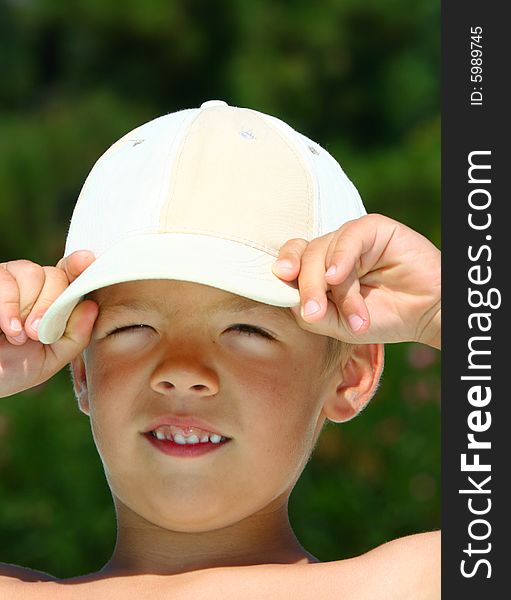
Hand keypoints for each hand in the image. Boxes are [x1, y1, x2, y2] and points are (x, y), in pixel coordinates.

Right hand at [0, 251, 98, 397]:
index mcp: (53, 298)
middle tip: (36, 333)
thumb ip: (75, 336)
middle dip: (49, 305)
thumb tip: (92, 306)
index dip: (79, 265)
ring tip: (18, 336)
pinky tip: (8, 329)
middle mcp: (33, 283)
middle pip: (55, 275)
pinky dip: (9, 307)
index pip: (71, 273)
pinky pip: (5, 281)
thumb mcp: (51, 358)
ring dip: (28, 308)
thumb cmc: (13, 366)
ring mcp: (9, 278)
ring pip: (32, 273)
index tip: (86, 261)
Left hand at [272, 214, 440, 348]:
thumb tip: (289, 298)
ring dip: (338, 290)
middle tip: (316, 314)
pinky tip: (338, 277)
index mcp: (320, 268)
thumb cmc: (382, 318)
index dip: (285, 266)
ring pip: (325, 251)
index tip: (280, 278)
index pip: (293, 259)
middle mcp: (332, 250)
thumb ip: (312, 313)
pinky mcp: (374, 229)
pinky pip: (349, 238)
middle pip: (305, 256)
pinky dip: (341, 259)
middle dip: (307, 287)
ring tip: (354, 317)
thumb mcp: (339, 325)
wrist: (427, 315)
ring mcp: (351, 238)